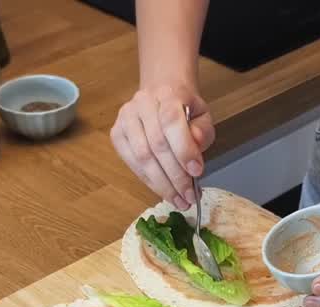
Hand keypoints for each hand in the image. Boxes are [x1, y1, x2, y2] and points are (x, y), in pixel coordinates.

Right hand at [110, 84, 214, 209]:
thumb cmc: (183, 109)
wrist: (160, 93)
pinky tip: (163, 191)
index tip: (197, 172)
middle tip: (189, 197)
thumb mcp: (202, 115)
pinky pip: (132, 163)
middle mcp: (141, 104)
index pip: (171, 122)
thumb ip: (203, 131)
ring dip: (162, 184)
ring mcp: (125, 119)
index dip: (184, 150)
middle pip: (156, 145)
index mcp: (166, 95)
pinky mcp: (116, 134)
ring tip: (179, 200)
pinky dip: (149, 181)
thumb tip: (196, 143)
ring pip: (142, 157)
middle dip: (175, 176)